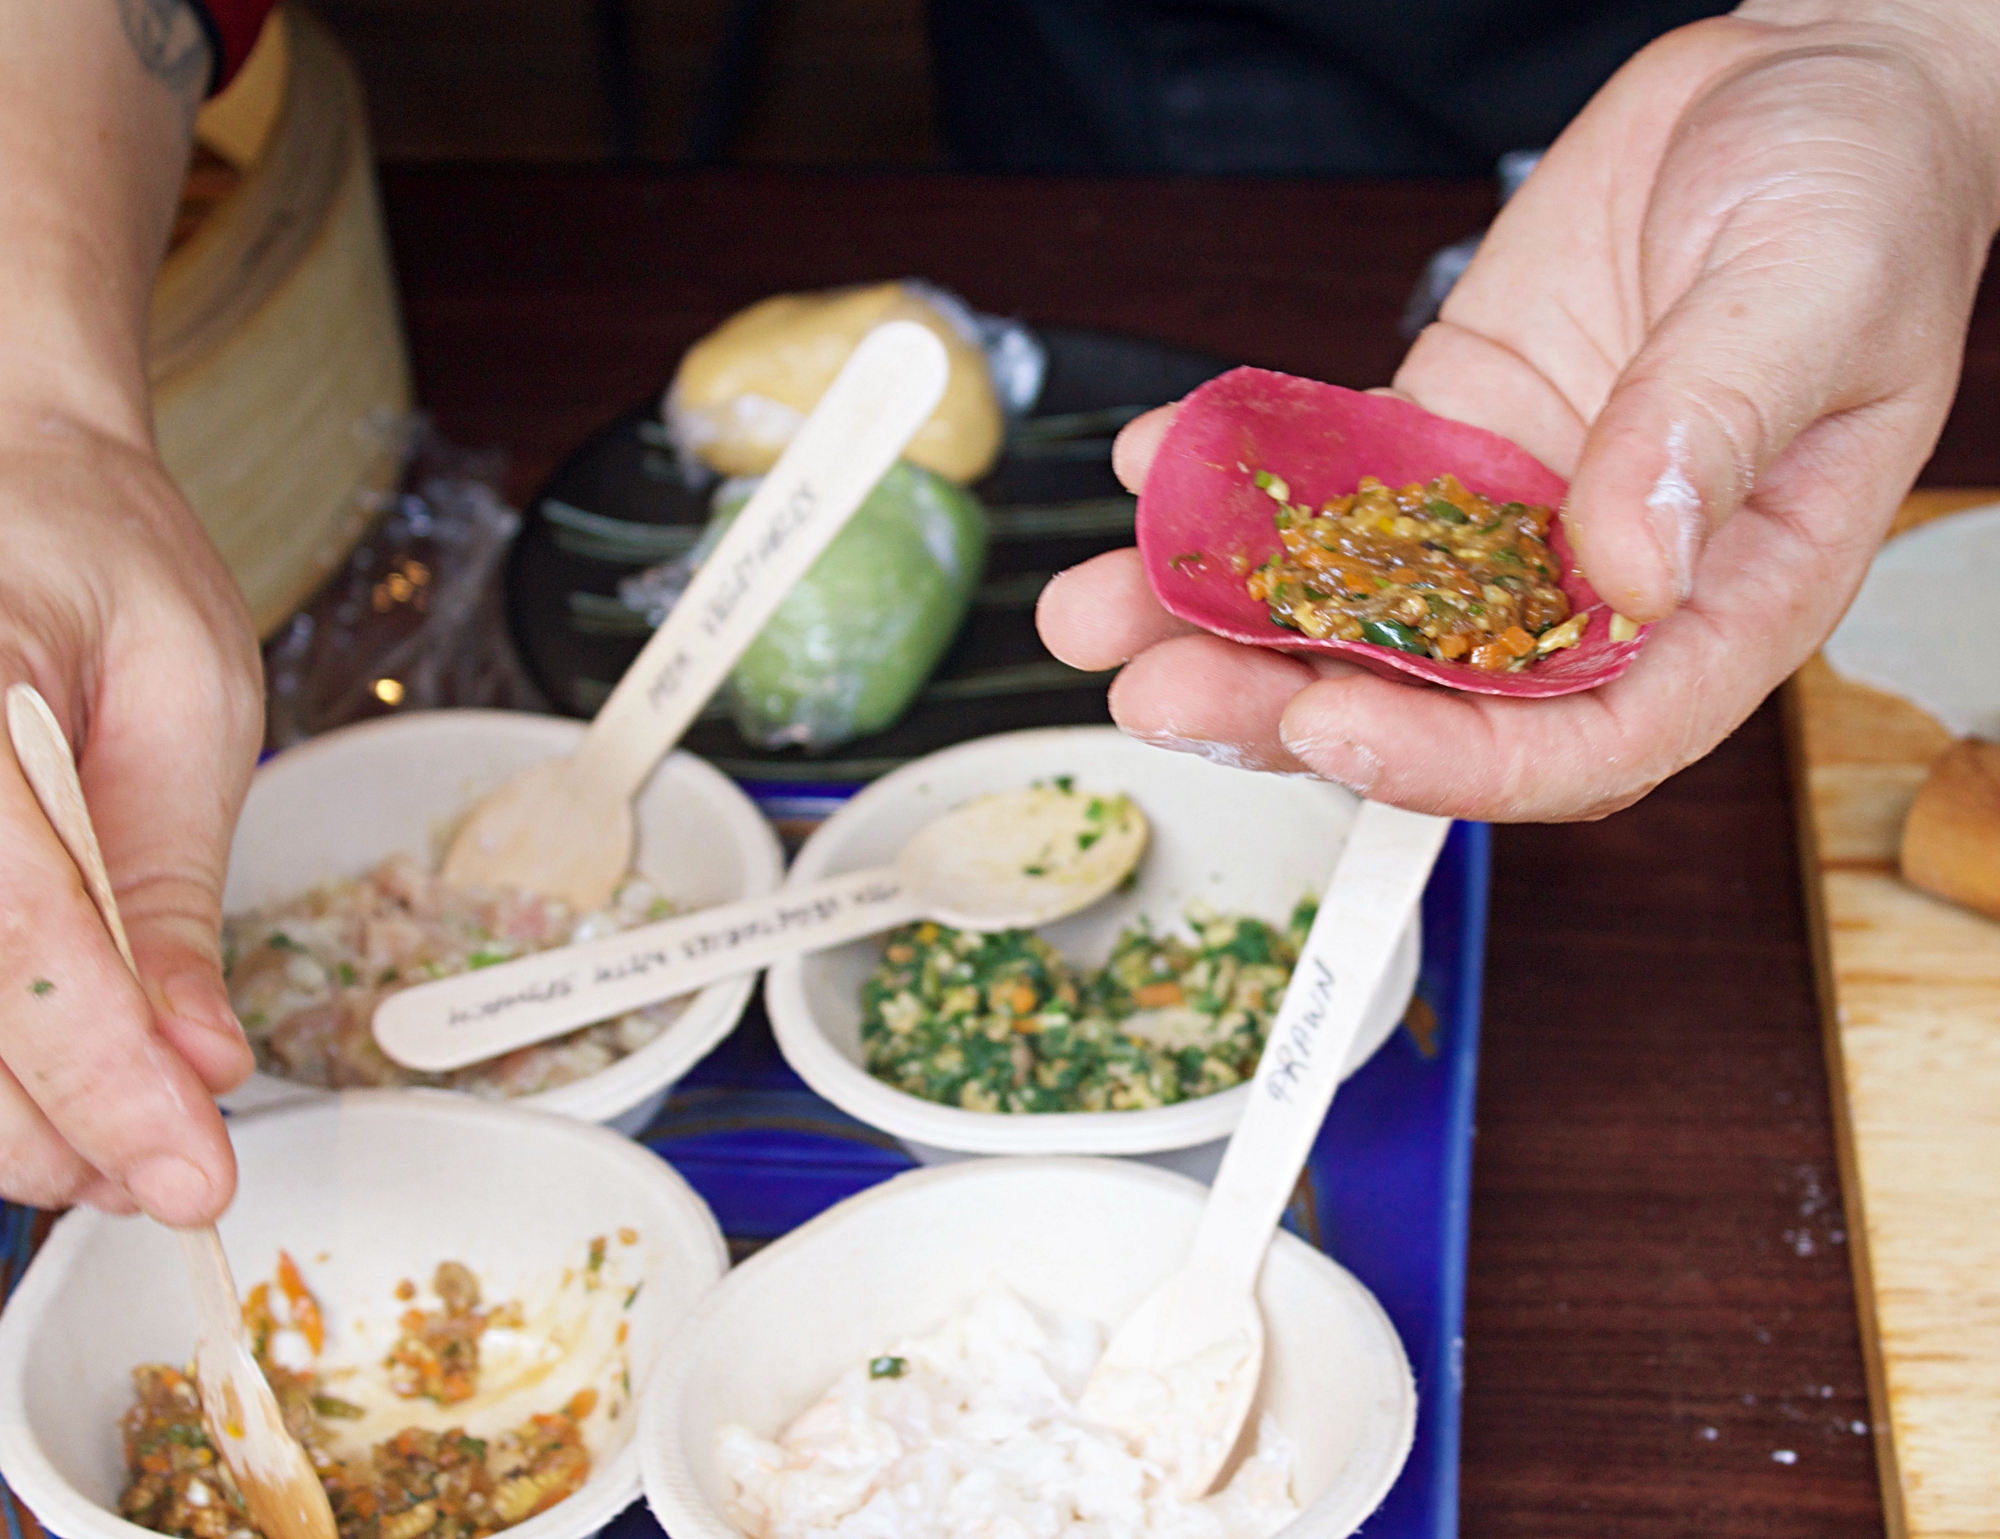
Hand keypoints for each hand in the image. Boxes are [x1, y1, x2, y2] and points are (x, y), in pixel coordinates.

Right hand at [0, 416, 261, 1222]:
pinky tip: (47, 1091)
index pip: (14, 929)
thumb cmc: (101, 564)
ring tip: (121, 1146)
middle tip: (173, 1175)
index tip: (189, 1173)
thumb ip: (172, 885)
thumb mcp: (188, 700)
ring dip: (5, 1118)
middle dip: (54, 1126)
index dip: (100, 1076)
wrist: (5, 481)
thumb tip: (201, 1060)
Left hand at [1039, 1, 1999, 819]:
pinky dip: (1238, 486)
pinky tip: (1157, 468)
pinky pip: (1328, 486)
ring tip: (1096, 613)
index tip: (1330, 727)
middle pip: (1429, 696)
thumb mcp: (1812, 296)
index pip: (1582, 740)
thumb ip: (1714, 434)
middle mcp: (1595, 585)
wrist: (1803, 90)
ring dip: (1220, 619)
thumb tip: (1622, 568)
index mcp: (1721, 601)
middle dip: (1280, 705)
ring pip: (1352, 605)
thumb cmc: (1863, 195)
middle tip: (1157, 693)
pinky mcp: (1441, 440)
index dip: (1451, 761)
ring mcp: (1506, 516)